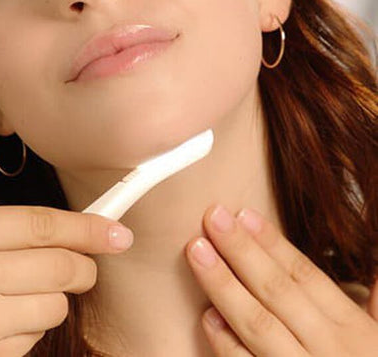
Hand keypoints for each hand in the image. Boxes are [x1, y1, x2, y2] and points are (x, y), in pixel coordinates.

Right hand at [0, 205, 133, 356]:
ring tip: (14, 300)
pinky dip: (27, 329)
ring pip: (54, 305)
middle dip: (84, 267)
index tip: (117, 232)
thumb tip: (57, 232)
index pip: (45, 224)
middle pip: (62, 265)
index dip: (89, 227)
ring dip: (50, 301)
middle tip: (84, 269)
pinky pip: (33, 339)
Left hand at [185, 204, 377, 355]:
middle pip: (277, 291)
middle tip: (210, 216)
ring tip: (196, 252)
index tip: (243, 213)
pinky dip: (227, 346)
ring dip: (224, 287)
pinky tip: (206, 318)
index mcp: (354, 331)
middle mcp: (331, 352)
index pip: (305, 276)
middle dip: (241, 251)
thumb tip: (373, 264)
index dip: (272, 243)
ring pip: (259, 326)